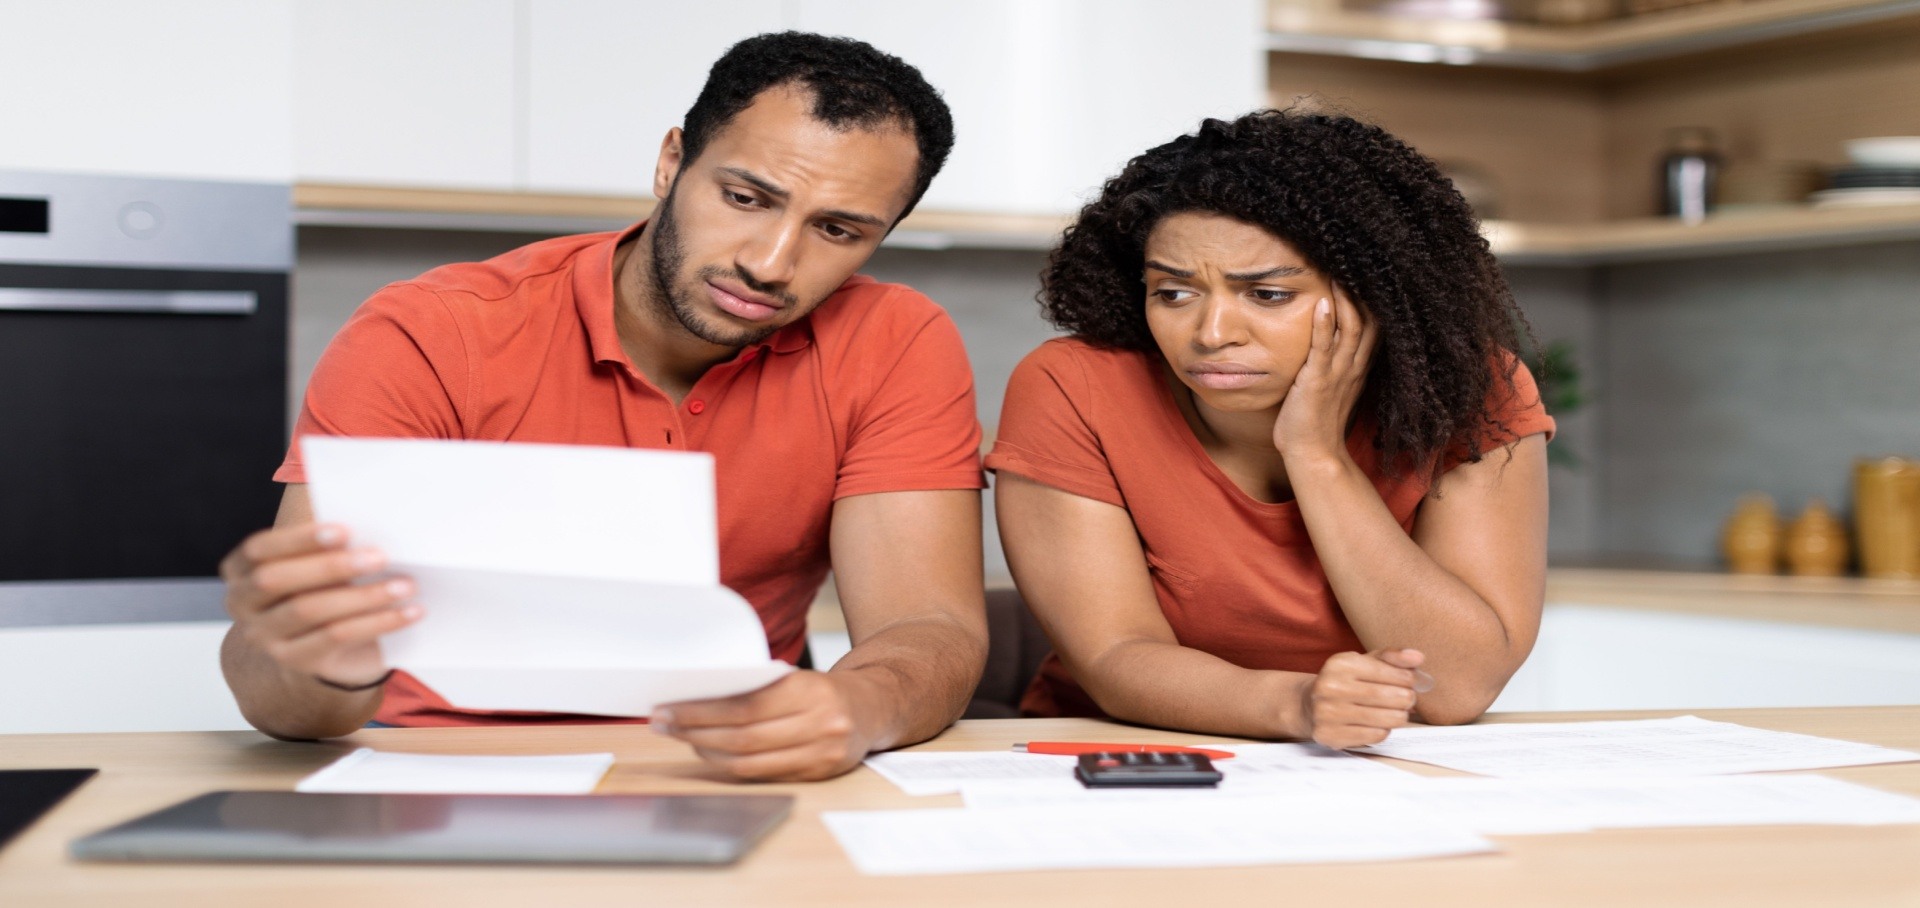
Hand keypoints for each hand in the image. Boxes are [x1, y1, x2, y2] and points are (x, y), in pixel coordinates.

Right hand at [219, 522, 419, 689]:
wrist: (328, 646)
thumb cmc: (325, 587)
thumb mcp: (319, 564)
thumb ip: (329, 545)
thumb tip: (369, 525)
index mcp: (241, 570)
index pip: (258, 549)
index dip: (298, 539)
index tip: (343, 530)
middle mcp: (243, 604)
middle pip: (277, 580)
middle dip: (330, 566)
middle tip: (380, 556)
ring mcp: (266, 637)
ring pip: (310, 610)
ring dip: (363, 595)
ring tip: (406, 584)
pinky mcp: (298, 660)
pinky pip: (337, 637)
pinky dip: (379, 622)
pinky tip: (410, 612)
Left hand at [652, 670, 871, 781]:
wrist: (874, 707)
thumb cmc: (824, 689)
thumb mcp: (798, 677)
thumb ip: (759, 688)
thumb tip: (699, 699)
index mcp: (810, 691)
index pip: (744, 707)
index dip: (701, 713)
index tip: (668, 709)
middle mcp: (819, 724)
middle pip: (742, 737)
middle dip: (695, 732)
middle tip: (663, 724)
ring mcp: (821, 754)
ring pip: (749, 762)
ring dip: (708, 753)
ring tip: (684, 739)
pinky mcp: (819, 776)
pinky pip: (764, 776)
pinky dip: (733, 767)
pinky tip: (713, 755)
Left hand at [1272, 283, 1376, 463]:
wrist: (1314, 455)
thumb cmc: (1316, 421)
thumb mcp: (1331, 386)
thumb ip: (1333, 362)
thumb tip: (1325, 338)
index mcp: (1357, 366)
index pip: (1372, 325)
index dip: (1372, 299)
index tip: (1366, 274)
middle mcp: (1352, 366)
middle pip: (1367, 322)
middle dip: (1363, 292)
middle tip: (1356, 261)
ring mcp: (1336, 374)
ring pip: (1349, 329)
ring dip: (1345, 300)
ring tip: (1339, 271)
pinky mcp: (1316, 382)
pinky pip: (1322, 349)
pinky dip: (1324, 325)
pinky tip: (1323, 303)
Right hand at [1296, 648, 1425, 748]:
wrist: (1308, 705)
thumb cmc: (1344, 682)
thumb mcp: (1364, 662)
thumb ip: (1392, 657)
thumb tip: (1418, 657)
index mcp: (1340, 664)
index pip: (1390, 672)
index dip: (1409, 678)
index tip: (1411, 682)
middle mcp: (1330, 687)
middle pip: (1392, 697)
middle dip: (1407, 699)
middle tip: (1407, 699)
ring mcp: (1327, 713)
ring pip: (1387, 719)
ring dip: (1399, 716)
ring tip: (1396, 712)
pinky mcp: (1330, 735)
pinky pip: (1375, 735)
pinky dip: (1383, 730)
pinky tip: (1377, 723)